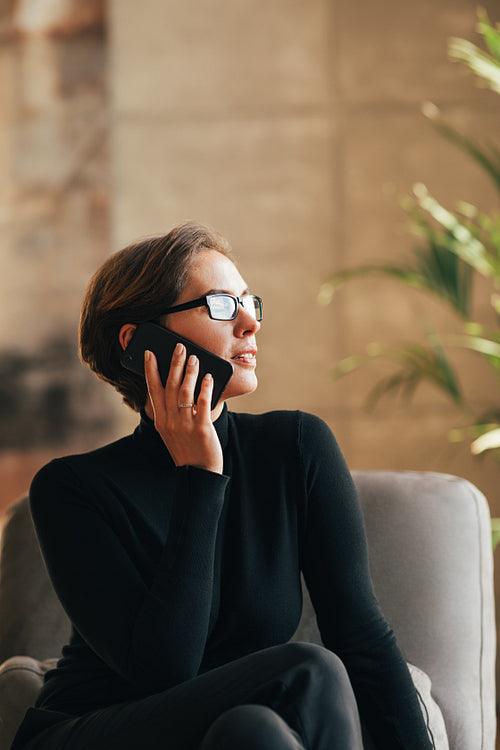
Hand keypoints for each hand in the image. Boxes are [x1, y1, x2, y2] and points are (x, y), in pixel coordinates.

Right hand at [144, 344, 223, 474]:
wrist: (198, 474)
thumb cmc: (187, 450)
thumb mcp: (172, 432)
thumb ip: (172, 412)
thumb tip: (180, 385)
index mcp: (161, 421)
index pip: (154, 390)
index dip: (151, 370)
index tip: (151, 354)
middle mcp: (170, 421)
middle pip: (170, 386)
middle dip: (174, 364)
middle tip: (179, 347)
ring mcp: (185, 425)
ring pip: (185, 392)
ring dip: (190, 372)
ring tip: (195, 358)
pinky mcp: (202, 429)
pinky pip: (202, 404)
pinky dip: (205, 388)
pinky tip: (208, 377)